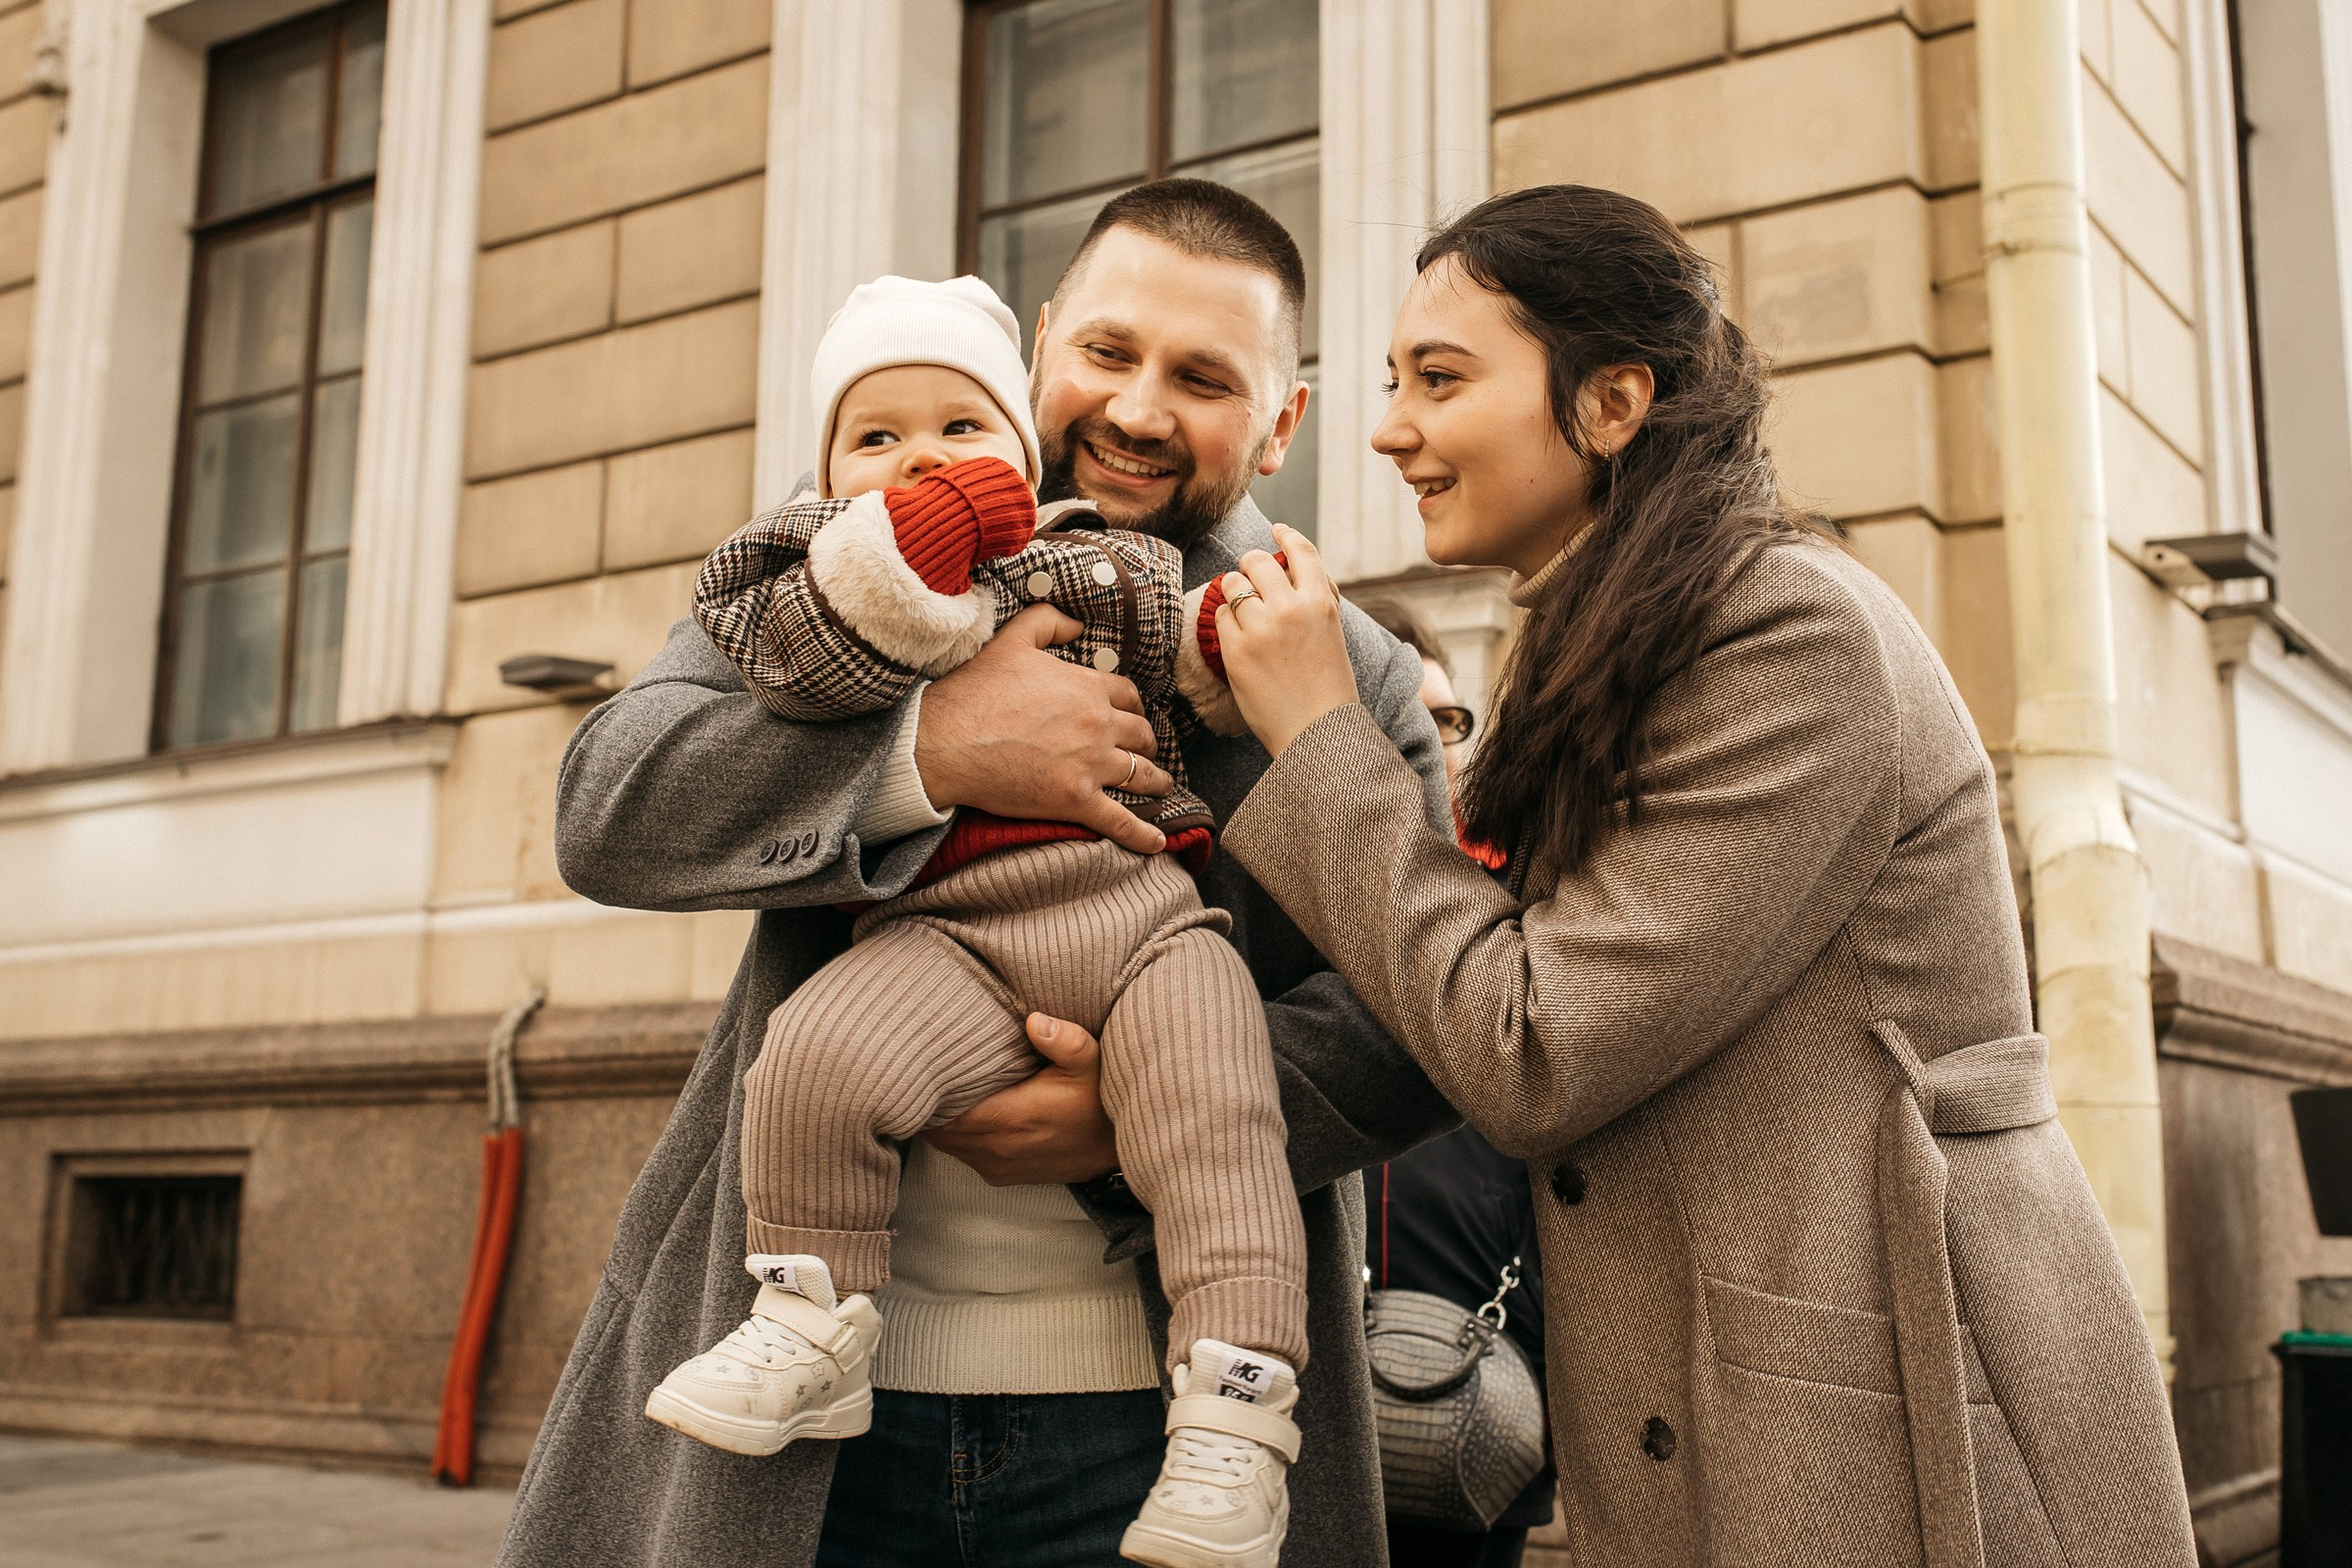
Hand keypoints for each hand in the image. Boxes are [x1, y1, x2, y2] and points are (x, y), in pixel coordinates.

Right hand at [914, 602, 1173, 853]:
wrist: (947, 741)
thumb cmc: (976, 691)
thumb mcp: (1012, 639)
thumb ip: (1048, 622)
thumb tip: (1076, 623)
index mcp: (1088, 688)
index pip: (1128, 696)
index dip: (1133, 707)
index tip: (1131, 715)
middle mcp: (1099, 725)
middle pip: (1141, 735)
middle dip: (1147, 743)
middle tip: (1145, 751)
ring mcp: (1090, 765)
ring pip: (1140, 775)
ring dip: (1157, 782)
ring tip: (1163, 788)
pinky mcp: (1076, 800)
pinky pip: (1121, 820)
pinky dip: (1144, 834)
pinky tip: (1158, 842)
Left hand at [923, 1014, 1119, 1184]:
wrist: (1122, 1147)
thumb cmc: (1103, 1101)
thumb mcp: (1092, 1061)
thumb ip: (1064, 1040)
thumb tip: (1035, 1021)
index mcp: (1010, 1119)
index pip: (943, 1113)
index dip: (931, 1090)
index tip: (931, 1066)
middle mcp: (998, 1149)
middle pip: (938, 1129)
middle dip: (933, 1103)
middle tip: (934, 1072)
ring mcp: (999, 1167)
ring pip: (949, 1143)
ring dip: (946, 1120)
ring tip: (950, 1088)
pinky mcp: (1004, 1176)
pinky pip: (966, 1154)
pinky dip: (961, 1135)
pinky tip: (971, 1111)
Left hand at [1216, 524, 1359, 754]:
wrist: (1317, 732)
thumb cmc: (1328, 688)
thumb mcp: (1332, 634)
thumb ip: (1313, 601)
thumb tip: (1286, 571)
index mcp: (1321, 602)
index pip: (1301, 551)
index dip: (1286, 536)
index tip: (1276, 530)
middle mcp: (1291, 607)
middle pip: (1257, 561)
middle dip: (1250, 565)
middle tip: (1249, 577)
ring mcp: (1261, 628)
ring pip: (1233, 584)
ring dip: (1234, 590)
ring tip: (1242, 610)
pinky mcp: (1236, 650)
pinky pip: (1220, 617)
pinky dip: (1225, 622)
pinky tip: (1237, 638)